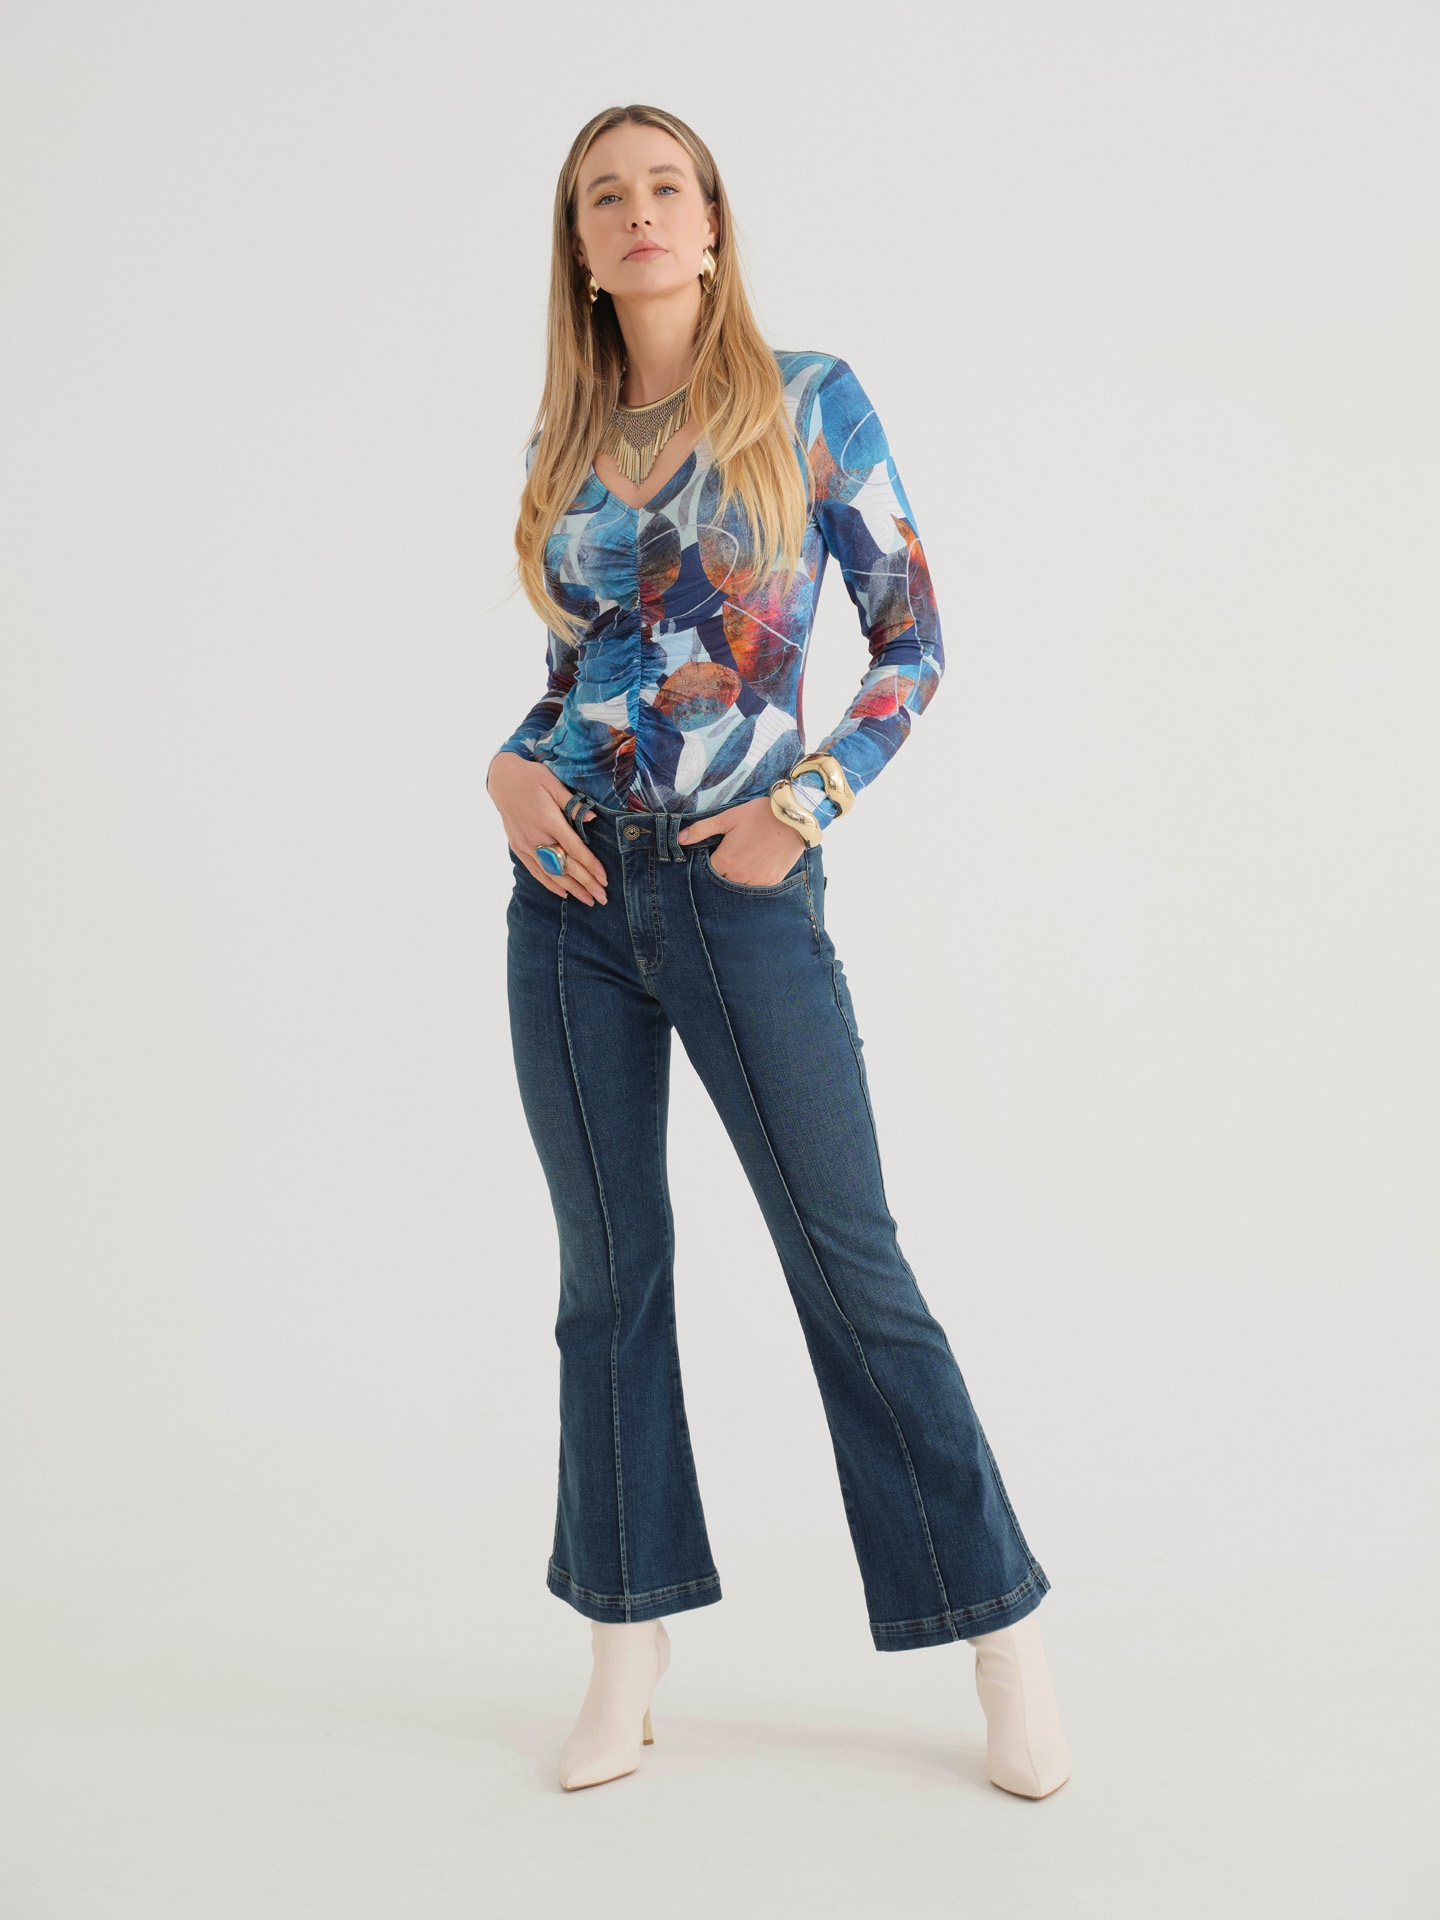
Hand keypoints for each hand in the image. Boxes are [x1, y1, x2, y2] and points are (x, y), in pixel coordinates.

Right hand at [487, 752, 607, 906]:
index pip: (575, 849)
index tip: (605, 879)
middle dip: (586, 883)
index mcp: (549, 820)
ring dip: (571, 888)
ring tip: (588, 901)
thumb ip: (573, 804)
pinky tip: (564, 893)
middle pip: (565, 866)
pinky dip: (549, 883)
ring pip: (551, 873)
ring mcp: (525, 844)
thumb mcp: (554, 784)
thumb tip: (593, 819)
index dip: (591, 866)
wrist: (501, 778)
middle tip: (602, 898)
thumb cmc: (532, 777)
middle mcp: (537, 836)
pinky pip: (535, 870)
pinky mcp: (518, 847)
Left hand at [676, 794, 805, 884]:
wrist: (793, 819)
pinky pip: (755, 888)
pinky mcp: (771, 883)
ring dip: (736, 877)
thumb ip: (701, 830)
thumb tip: (679, 839)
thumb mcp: (727, 818)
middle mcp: (739, 876)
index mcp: (725, 861)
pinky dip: (752, 880)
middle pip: (721, 881)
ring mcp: (756, 882)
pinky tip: (756, 865)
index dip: (709, 862)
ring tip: (744, 859)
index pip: (706, 871)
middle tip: (731, 855)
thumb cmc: (759, 815)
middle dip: (721, 871)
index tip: (715, 852)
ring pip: (737, 886)